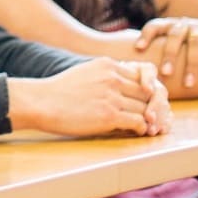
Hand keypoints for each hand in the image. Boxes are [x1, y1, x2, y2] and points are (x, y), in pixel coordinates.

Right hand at [7, 59, 169, 137]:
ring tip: (150, 128)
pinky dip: (142, 129)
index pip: (144, 75)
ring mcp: (112, 96)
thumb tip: (123, 90)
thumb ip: (106, 76)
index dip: (149, 90)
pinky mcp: (109, 115)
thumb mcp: (85, 73)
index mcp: (108, 65)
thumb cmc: (59, 92)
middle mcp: (113, 77)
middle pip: (148, 92)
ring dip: (150, 120)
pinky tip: (138, 132)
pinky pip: (139, 122)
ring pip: (146, 108)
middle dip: (155, 105)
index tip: (148, 101)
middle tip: (156, 117)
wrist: (41, 103)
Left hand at [133, 18, 197, 88]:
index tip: (138, 48)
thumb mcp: (172, 44)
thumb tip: (134, 74)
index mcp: (167, 26)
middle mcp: (181, 24)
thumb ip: (156, 53)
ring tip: (188, 85)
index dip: (145, 35)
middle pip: (174, 36)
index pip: (153, 26)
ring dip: (191, 65)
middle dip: (170, 55)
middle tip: (166, 74)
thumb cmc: (186, 45)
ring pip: (194, 43)